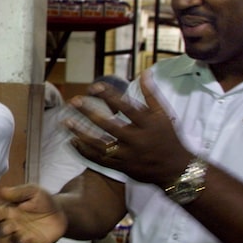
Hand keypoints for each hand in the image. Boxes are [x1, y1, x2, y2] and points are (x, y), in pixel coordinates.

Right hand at [0, 184, 66, 242]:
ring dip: (17, 241)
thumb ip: (18, 192)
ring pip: (15, 242)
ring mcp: (24, 236)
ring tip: (23, 238)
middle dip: (3, 230)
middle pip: (1, 231)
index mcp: (9, 212)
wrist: (61, 212)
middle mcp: (14, 225)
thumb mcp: (32, 191)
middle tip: (9, 228)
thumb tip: (0, 191)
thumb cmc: (43, 200)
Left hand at [66, 71, 191, 187]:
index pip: (127, 107)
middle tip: (73, 101)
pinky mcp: (121, 168)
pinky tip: (72, 141)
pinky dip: (84, 151)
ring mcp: (128, 156)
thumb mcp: (164, 115)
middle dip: (89, 113)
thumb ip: (151, 94)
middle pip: (109, 126)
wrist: (176, 170)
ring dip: (81, 133)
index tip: (94, 86)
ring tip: (66, 122)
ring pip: (100, 145)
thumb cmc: (169, 138)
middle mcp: (137, 140)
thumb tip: (143, 72)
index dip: (110, 96)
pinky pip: (99, 160)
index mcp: (148, 125)